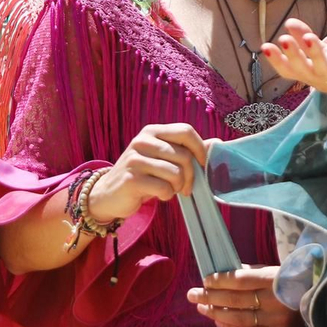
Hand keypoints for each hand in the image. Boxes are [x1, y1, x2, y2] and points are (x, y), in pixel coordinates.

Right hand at [87, 123, 207, 221]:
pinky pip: (164, 188)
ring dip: (178, 186)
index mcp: (152, 131)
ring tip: (170, 189)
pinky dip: (167, 195)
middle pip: (184, 156)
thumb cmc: (143, 175)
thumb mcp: (163, 158)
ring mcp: (134, 160)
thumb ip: (187, 150)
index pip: (186, 131)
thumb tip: (217, 143)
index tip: (202, 164)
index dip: (200, 148)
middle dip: (191, 175)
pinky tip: (159, 195)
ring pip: (175, 173)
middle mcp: (142, 141)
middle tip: (185, 186)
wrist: (109, 194)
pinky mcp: (131, 179)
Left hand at [187, 265, 301, 326]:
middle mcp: (277, 300)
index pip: (242, 280)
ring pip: (239, 318)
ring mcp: (278, 319)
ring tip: (201, 307)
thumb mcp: (276, 268)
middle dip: (210, 297)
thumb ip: (252, 272)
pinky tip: (218, 320)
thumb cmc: (295, 277)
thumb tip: (224, 275)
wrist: (321, 296)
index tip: (205, 280)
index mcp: (278, 278)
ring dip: (216, 313)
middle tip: (192, 294)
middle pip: (236, 300)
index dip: (221, 280)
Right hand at [262, 21, 326, 105]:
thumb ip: (304, 39)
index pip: (289, 71)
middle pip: (304, 71)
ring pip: (324, 71)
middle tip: (283, 39)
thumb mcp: (322, 53)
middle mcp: (320, 81)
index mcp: (310, 74)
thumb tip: (289, 21)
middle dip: (293, 55)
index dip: (276, 60)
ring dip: (316, 54)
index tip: (265, 46)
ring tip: (309, 37)